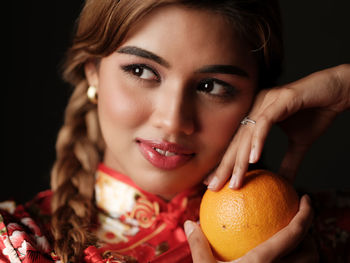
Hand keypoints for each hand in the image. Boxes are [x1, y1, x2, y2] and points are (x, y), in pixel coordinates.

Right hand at [185, 195, 315, 262]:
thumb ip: (198, 244)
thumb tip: (190, 223)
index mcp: (263, 262)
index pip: (293, 234)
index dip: (306, 214)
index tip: (306, 199)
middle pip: (313, 253)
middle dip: (312, 237)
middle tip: (299, 225)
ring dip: (306, 253)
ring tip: (293, 245)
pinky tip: (278, 262)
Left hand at [207, 64, 349, 189]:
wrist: (338, 91)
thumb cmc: (318, 113)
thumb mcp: (300, 143)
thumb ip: (289, 161)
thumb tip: (283, 183)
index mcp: (257, 116)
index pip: (238, 144)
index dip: (226, 164)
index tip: (215, 182)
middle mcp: (256, 108)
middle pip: (237, 141)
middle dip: (225, 166)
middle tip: (213, 186)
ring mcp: (267, 102)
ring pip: (248, 134)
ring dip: (240, 160)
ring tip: (233, 181)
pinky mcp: (281, 99)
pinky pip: (266, 122)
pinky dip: (259, 140)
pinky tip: (254, 159)